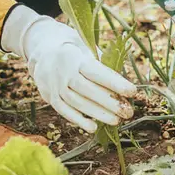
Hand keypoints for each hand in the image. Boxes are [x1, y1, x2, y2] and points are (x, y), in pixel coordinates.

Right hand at [0, 6, 137, 132]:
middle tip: (128, 112)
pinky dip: (78, 120)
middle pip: (88, 90)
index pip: (97, 72)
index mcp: (75, 57)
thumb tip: (122, 81)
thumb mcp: (86, 47)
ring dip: (98, 114)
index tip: (132, 91)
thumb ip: (101, 62)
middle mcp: (63, 72)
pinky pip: (64, 111)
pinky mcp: (50, 97)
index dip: (115, 83)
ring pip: (77, 103)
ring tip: (116, 121)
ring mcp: (54, 86)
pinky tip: (93, 128)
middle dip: (110, 103)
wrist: (41, 48)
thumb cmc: (73, 48)